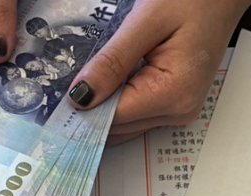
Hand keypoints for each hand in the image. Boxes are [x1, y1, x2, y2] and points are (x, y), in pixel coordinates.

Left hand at [66, 0, 250, 144]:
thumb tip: (80, 97)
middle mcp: (178, 111)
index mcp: (174, 94)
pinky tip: (107, 86)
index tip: (58, 103)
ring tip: (87, 85)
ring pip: (125, 126)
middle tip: (64, 93)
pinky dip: (117, 105)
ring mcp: (178, 111)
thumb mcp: (146, 23)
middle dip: (90, 114)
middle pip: (118, 128)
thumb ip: (112, 62)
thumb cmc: (193, 0)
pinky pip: (136, 115)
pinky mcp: (175, 105)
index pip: (114, 119)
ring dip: (102, 111)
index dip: (84, 112)